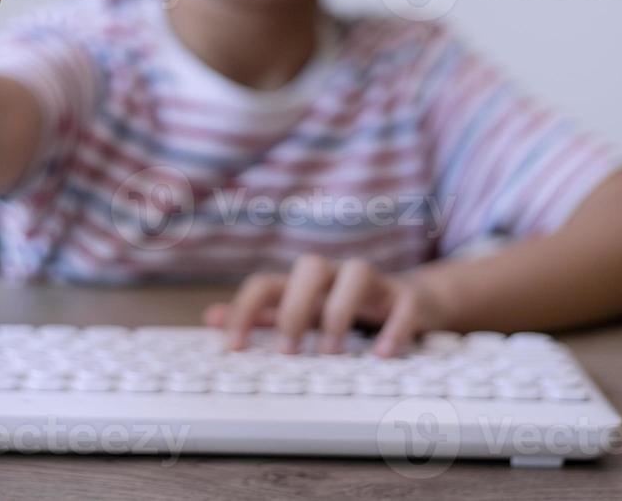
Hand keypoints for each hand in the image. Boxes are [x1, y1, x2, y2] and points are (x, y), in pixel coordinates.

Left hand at [202, 255, 449, 357]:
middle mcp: (336, 277)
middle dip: (295, 308)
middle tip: (287, 351)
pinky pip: (404, 303)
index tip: (233, 348)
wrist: (410, 300)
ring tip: (330, 353)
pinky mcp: (408, 298)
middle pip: (311, 266)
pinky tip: (382, 355)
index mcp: (304, 284)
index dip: (244, 311)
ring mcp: (374, 285)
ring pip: (358, 272)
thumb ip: (260, 316)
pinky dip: (394, 328)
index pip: (265, 283)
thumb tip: (211, 318)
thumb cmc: (343, 307)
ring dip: (340, 311)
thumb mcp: (301, 312)